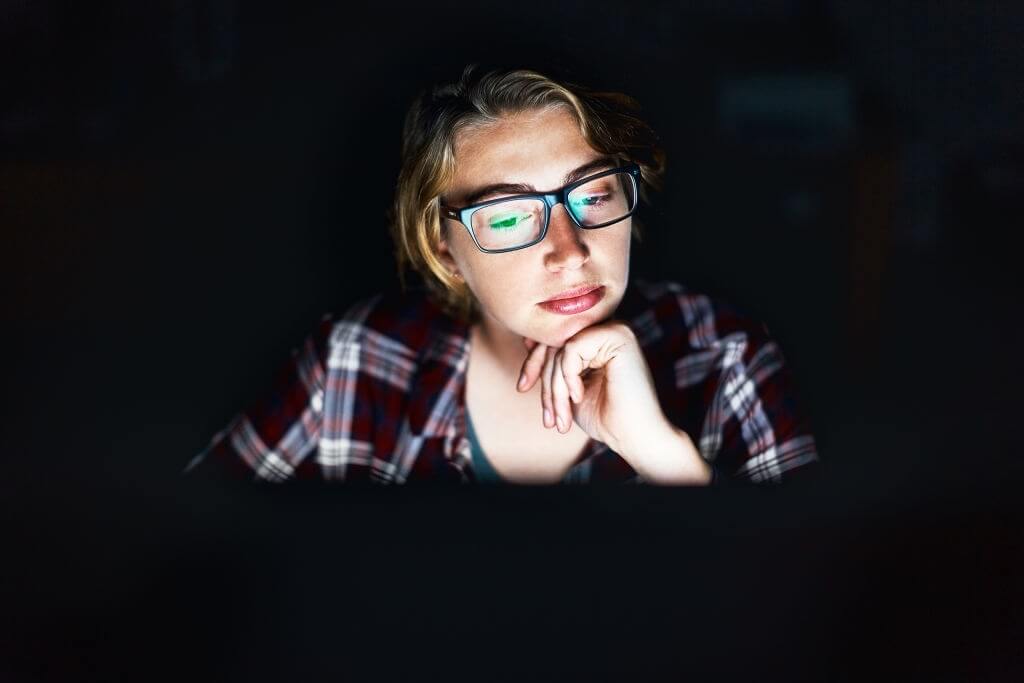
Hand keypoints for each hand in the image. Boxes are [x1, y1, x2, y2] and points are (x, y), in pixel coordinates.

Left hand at [517, 321, 710, 483]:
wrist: (636, 438)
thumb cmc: (605, 418)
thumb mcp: (567, 389)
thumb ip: (552, 365)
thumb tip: (527, 339)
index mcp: (598, 339)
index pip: (554, 339)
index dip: (533, 362)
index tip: (522, 386)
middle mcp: (608, 328)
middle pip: (555, 341)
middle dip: (543, 380)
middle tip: (548, 416)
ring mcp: (615, 329)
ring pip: (561, 348)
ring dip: (554, 388)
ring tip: (561, 418)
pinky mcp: (618, 335)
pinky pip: (571, 349)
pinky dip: (567, 378)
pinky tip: (579, 397)